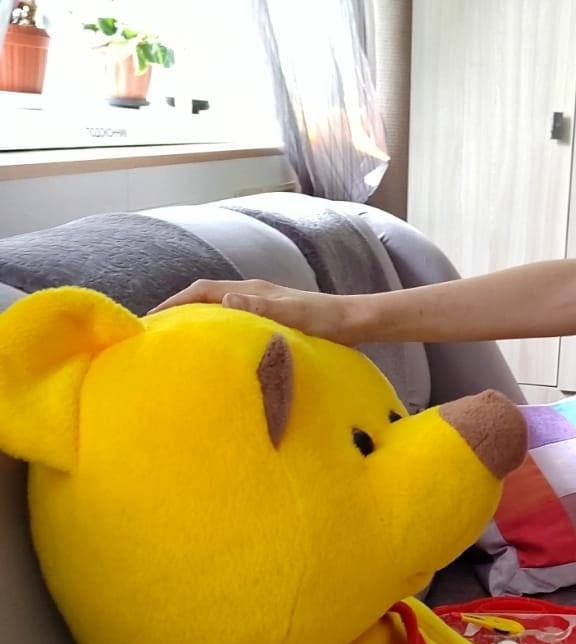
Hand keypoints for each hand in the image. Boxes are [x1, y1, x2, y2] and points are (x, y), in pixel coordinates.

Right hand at [150, 280, 365, 344]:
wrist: (356, 322)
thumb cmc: (328, 320)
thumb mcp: (295, 315)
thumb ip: (263, 307)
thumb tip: (227, 299)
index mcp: (253, 291)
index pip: (202, 291)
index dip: (174, 303)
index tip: (150, 319)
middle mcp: (253, 295)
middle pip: (204, 299)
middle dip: (178, 312)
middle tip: (154, 335)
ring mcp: (262, 306)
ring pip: (218, 310)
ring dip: (196, 322)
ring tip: (176, 345)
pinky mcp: (271, 320)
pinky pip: (233, 323)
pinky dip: (216, 331)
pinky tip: (215, 353)